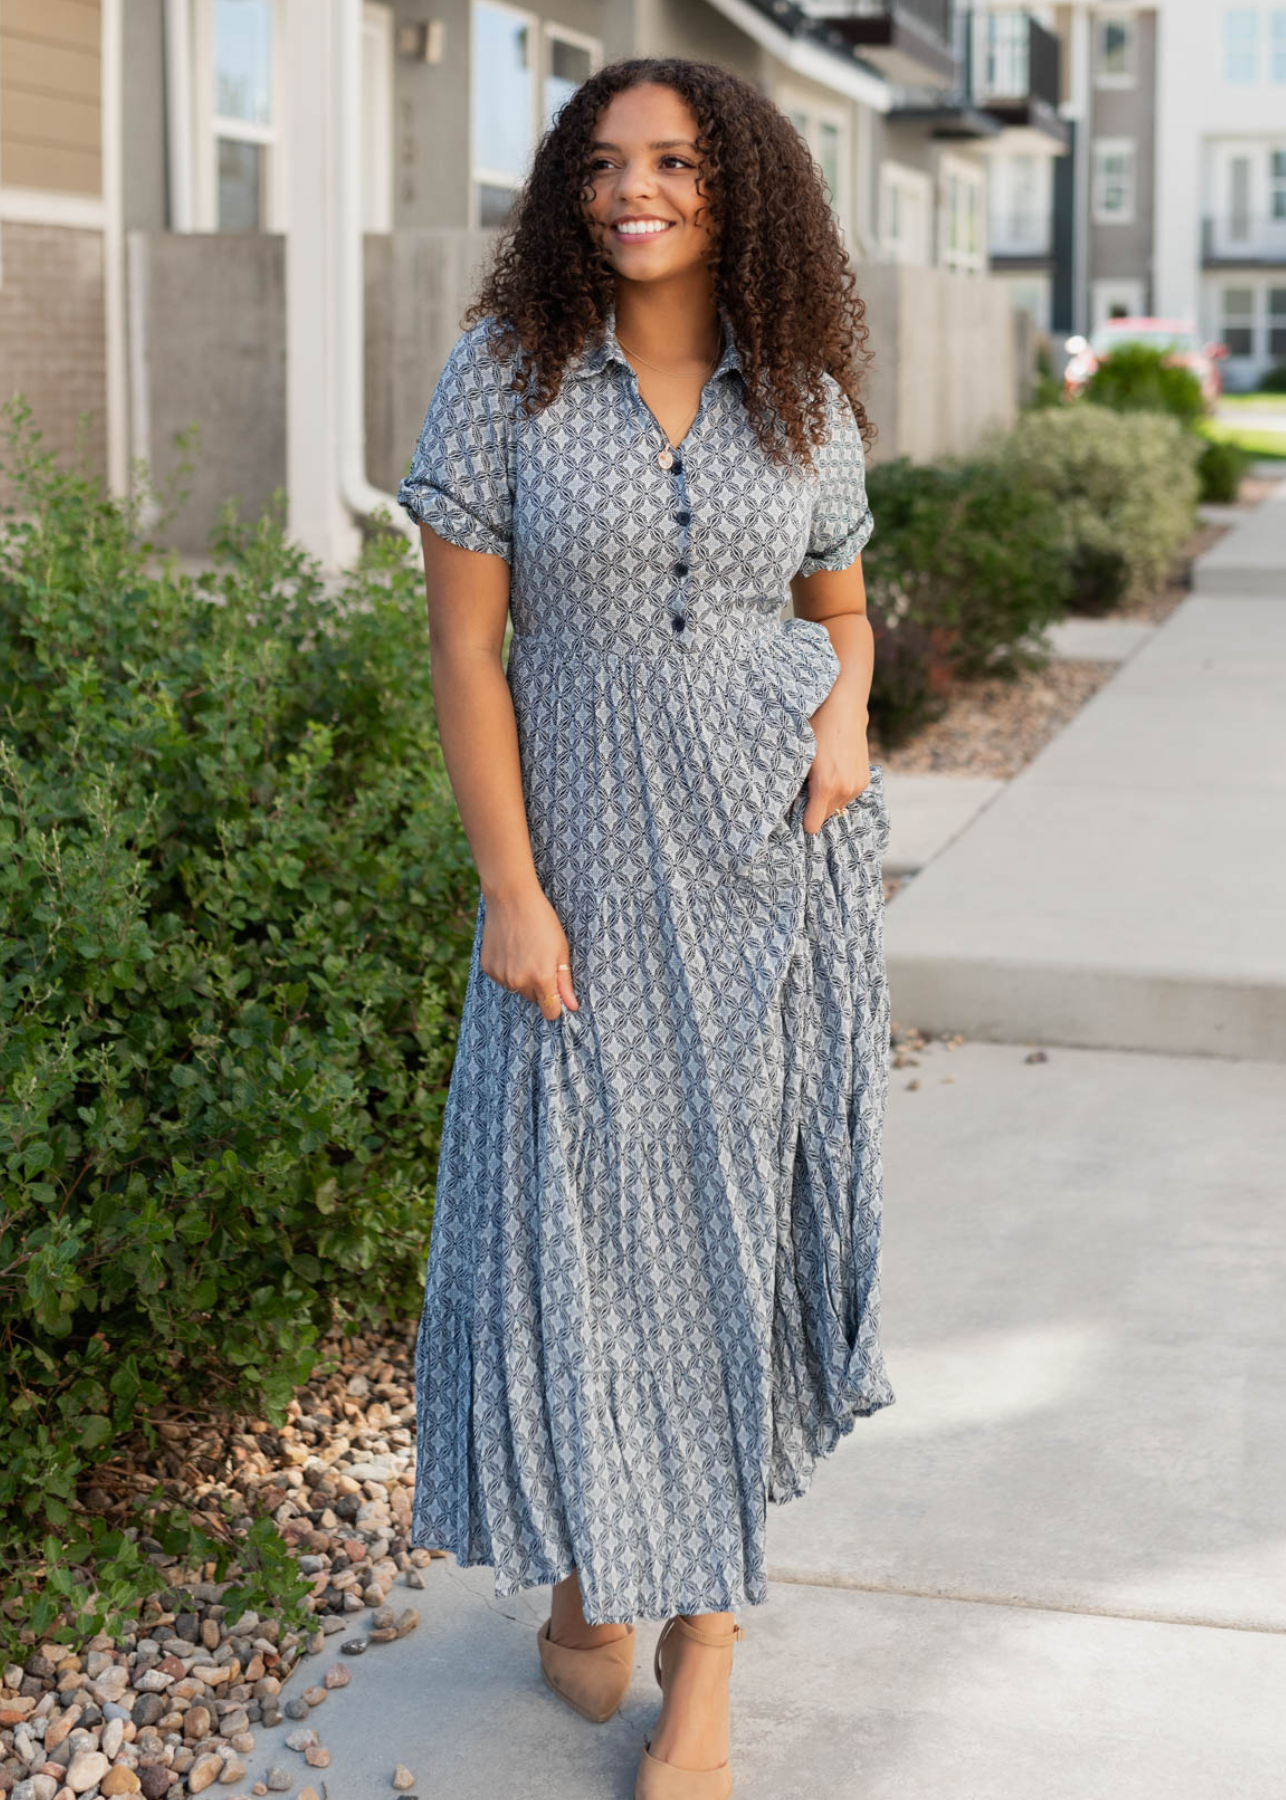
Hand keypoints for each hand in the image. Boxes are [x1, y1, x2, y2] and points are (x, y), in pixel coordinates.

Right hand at [480, 885, 580, 1019]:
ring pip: (516, 988)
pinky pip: (501, 978)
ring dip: (521, 978)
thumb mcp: (561, 949)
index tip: (556, 993)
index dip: (555, 1004)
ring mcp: (501, 975)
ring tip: (524, 951)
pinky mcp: (487, 968)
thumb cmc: (542, 921)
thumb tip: (571, 1006)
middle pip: (533, 999)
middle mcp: (519, 981)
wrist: (511, 899)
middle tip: (540, 959)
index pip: (550, 1011)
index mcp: (542, 978)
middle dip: (539, 987)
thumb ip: (565, 981)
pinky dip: (506, 970)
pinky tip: (510, 949)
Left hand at [800, 689, 871, 836]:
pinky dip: (839, 790)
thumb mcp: (799, 758)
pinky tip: (834, 772)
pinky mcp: (864, 781)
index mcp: (825, 786)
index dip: (802, 820)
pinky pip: (847, 797)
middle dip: (814, 807)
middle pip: (824, 817)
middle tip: (806, 787)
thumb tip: (790, 805)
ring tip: (821, 776)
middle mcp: (844, 790)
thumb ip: (796, 786)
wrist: (843, 711)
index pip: (812, 825)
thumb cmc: (815, 731)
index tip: (796, 810)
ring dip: (827, 799)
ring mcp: (857, 786)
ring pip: (836, 807)